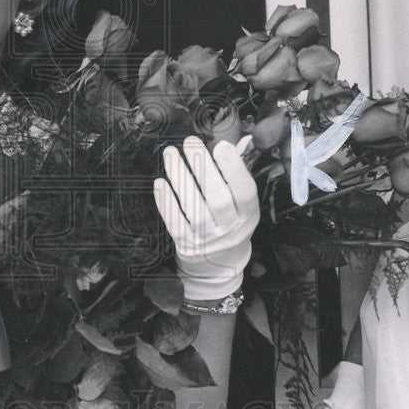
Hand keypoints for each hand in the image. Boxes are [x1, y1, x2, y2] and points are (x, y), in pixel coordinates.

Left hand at [153, 135, 259, 300]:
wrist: (219, 266)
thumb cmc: (230, 222)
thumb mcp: (241, 204)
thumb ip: (236, 175)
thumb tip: (233, 143)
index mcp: (248, 214)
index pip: (245, 192)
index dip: (234, 169)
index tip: (221, 146)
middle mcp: (230, 229)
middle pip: (217, 197)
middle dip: (202, 168)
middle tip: (190, 142)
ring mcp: (207, 239)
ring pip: (193, 207)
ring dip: (180, 178)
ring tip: (170, 153)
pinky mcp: (186, 244)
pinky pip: (175, 221)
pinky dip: (166, 202)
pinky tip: (160, 182)